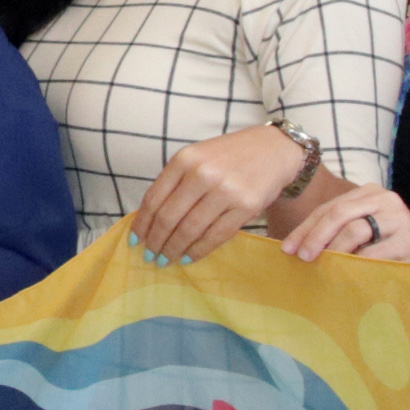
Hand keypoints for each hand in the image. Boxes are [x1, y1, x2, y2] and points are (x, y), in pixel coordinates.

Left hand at [130, 122, 311, 264]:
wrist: (273, 150)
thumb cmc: (229, 156)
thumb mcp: (197, 158)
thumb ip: (175, 182)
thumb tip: (149, 220)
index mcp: (185, 159)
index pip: (154, 198)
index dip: (142, 224)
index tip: (135, 240)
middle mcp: (203, 174)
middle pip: (169, 217)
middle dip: (156, 241)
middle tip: (150, 255)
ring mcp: (226, 191)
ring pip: (190, 230)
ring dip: (174, 249)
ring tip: (166, 259)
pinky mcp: (246, 207)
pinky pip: (215, 236)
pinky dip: (198, 250)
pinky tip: (189, 257)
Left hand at [281, 181, 409, 264]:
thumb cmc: (388, 244)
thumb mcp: (363, 230)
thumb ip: (337, 231)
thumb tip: (296, 246)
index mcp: (368, 192)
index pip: (328, 208)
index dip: (305, 228)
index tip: (288, 248)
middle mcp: (383, 199)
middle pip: (338, 214)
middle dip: (315, 236)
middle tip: (303, 256)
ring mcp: (398, 217)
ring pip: (354, 230)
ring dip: (333, 251)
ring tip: (324, 266)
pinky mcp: (408, 239)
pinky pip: (373, 253)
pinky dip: (356, 264)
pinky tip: (346, 274)